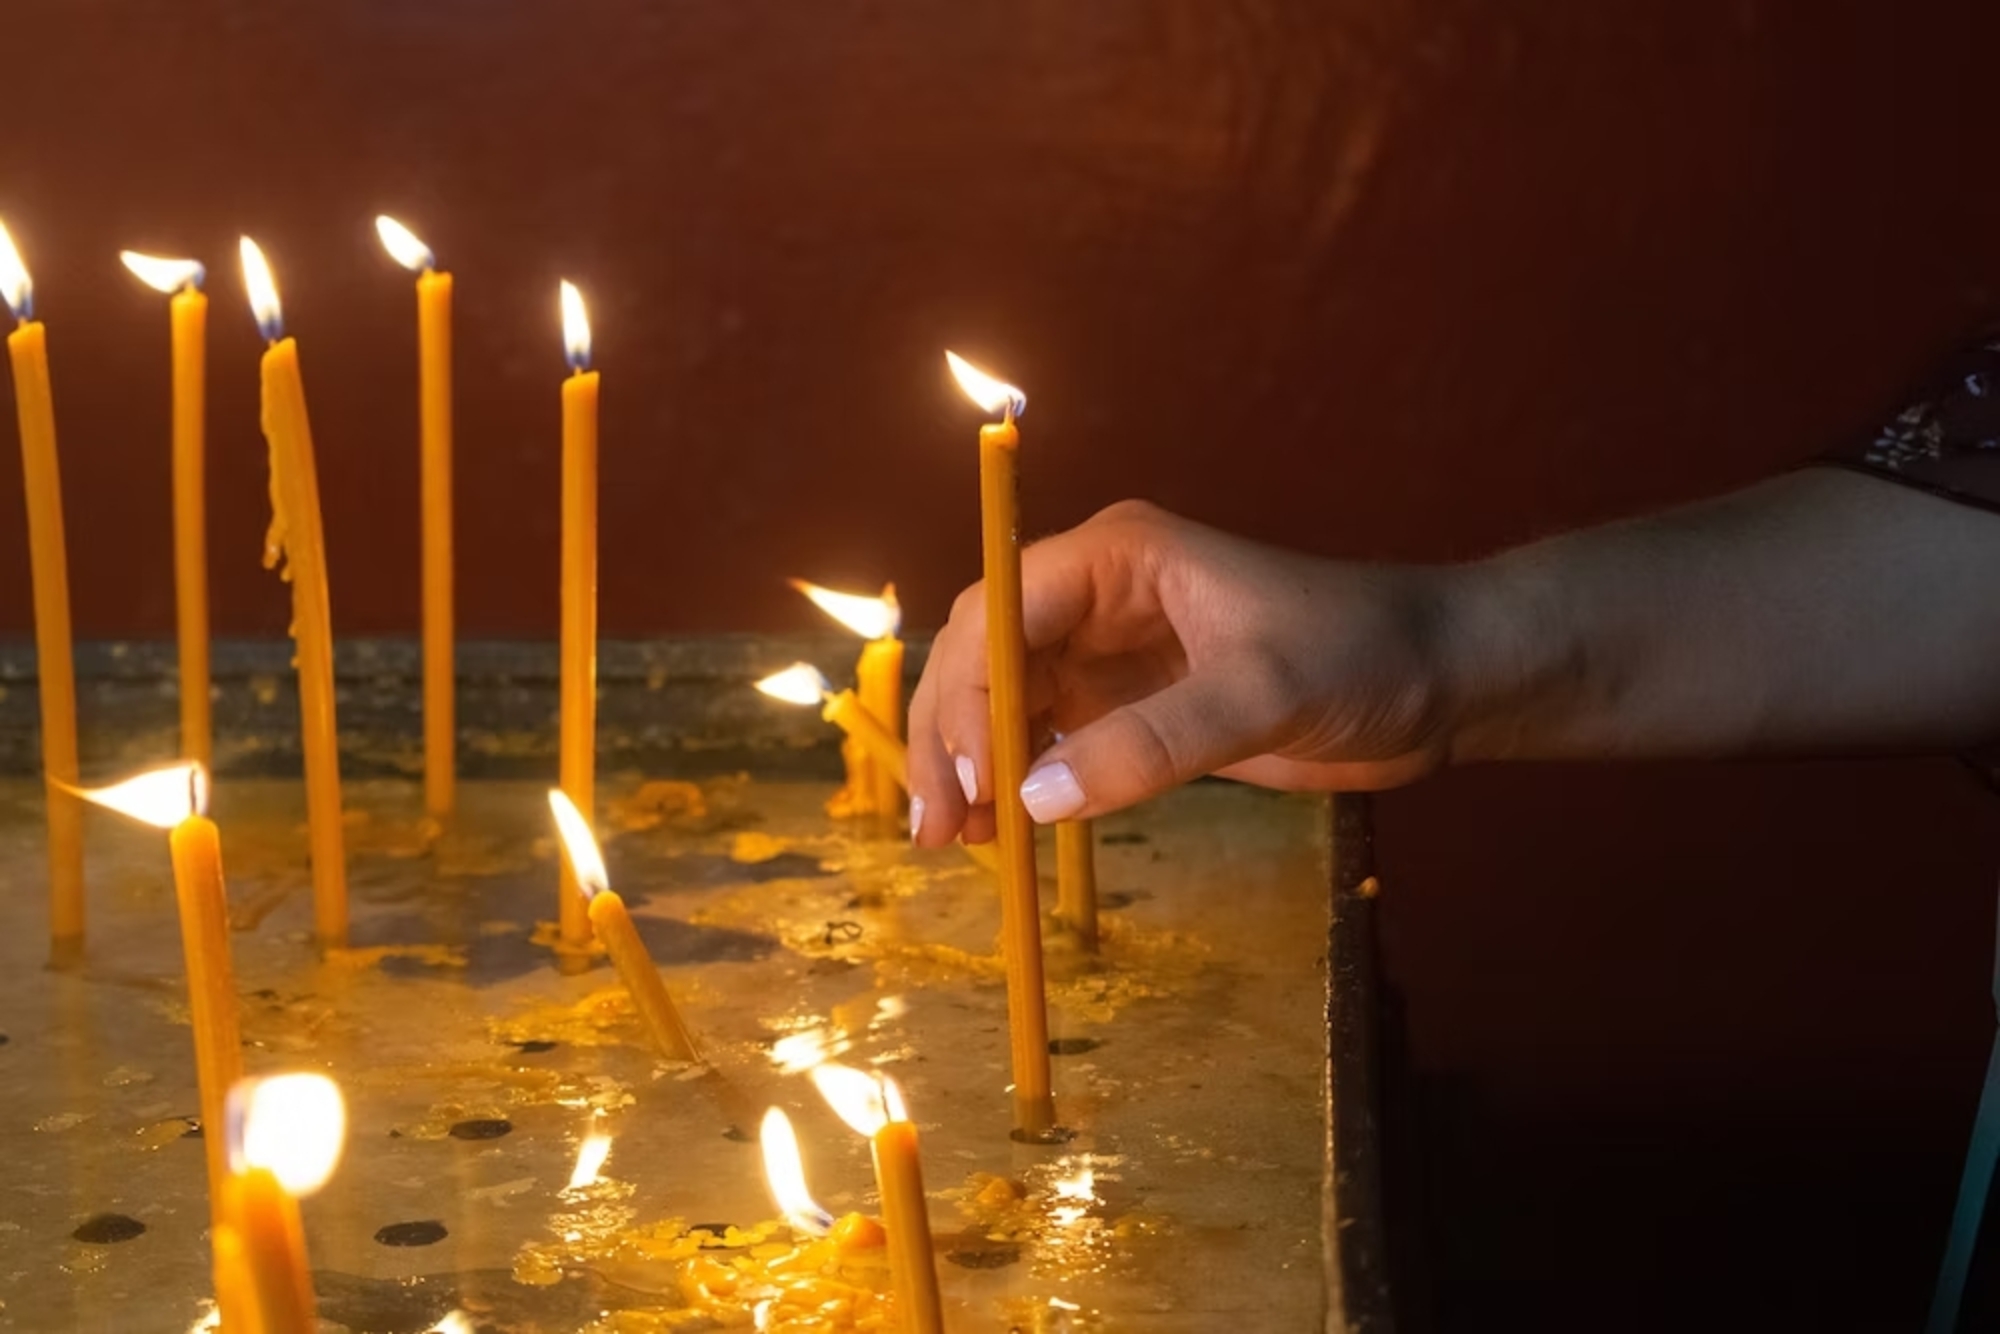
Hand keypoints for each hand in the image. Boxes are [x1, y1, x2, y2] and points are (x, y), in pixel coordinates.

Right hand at [907, 500, 1457, 845]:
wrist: (1441, 677)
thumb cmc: (1364, 653)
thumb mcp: (1261, 695)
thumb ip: (1151, 744)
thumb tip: (1035, 798)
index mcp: (1118, 557)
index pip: (1003, 611)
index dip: (970, 692)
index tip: (975, 779)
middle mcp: (1097, 595)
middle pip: (983, 653)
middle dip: (951, 733)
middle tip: (939, 826)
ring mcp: (1110, 649)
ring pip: (1003, 698)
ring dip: (972, 762)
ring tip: (953, 840)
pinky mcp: (1133, 702)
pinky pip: (1049, 736)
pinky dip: (1018, 780)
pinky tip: (1003, 830)